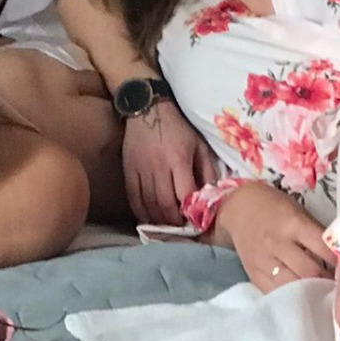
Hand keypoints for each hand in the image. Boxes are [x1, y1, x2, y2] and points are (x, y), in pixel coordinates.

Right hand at [122, 100, 220, 226]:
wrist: (147, 111)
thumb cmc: (178, 129)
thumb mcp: (199, 146)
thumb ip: (207, 170)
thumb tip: (211, 196)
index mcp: (178, 159)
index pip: (185, 194)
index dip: (191, 212)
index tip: (196, 221)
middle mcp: (158, 167)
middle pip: (165, 205)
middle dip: (175, 222)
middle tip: (182, 229)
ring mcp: (140, 171)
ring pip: (148, 206)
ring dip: (159, 221)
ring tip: (168, 227)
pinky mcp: (128, 172)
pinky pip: (133, 199)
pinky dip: (141, 213)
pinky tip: (150, 220)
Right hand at [217, 182, 334, 293]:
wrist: (239, 208)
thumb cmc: (276, 208)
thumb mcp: (299, 213)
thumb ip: (317, 235)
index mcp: (293, 224)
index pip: (323, 249)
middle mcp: (277, 244)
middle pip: (310, 272)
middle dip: (328, 282)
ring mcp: (263, 262)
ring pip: (293, 286)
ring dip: (311, 292)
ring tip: (324, 294)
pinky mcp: (254, 275)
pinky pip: (277, 293)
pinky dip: (293, 297)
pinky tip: (303, 296)